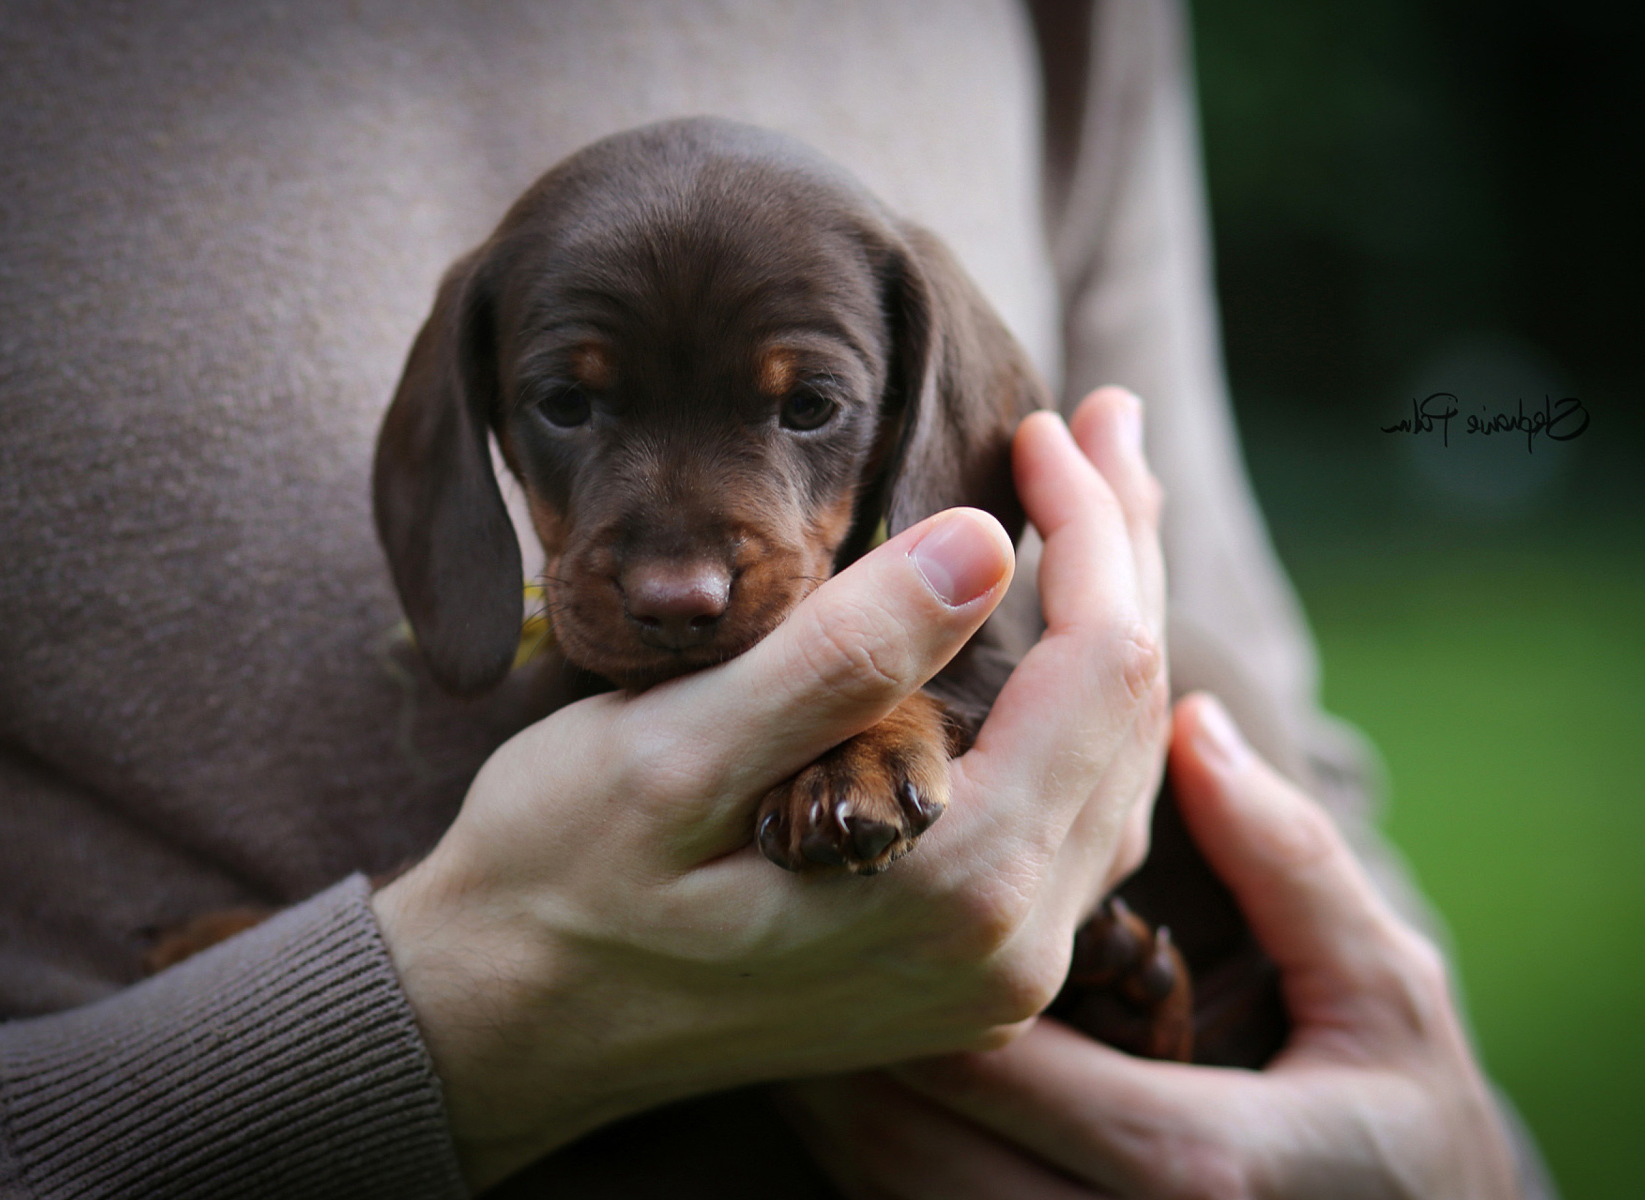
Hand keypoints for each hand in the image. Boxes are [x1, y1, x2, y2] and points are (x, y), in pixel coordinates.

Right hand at [372, 387, 1169, 1190]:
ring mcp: (999, 971)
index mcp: (958, 883)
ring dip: (1115, 619)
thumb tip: (986, 544)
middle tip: (1103, 418)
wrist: (511, 1023)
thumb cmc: (562, 876)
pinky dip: (1083, 707)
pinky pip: (1080, 820)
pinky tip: (1063, 634)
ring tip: (1098, 497)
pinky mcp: (971, 970)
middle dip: (1121, 549)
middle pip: (1132, 708)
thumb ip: (838, 659)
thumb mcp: (670, 752)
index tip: (1036, 423)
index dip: (1085, 524)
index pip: (1099, 663)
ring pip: (1119, 762)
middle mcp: (1010, 945)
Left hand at [786, 694, 1522, 1199]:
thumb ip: (1291, 865)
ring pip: (885, 1190)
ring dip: (830, 1089)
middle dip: (836, 1019)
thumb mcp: (1387, 998)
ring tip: (788, 978)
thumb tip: (1192, 725)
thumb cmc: (1410, 1140)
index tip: (865, 836)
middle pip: (902, 1133)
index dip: (909, 932)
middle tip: (778, 904)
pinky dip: (867, 1153)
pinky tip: (848, 1074)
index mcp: (1190, 1163)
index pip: (992, 1039)